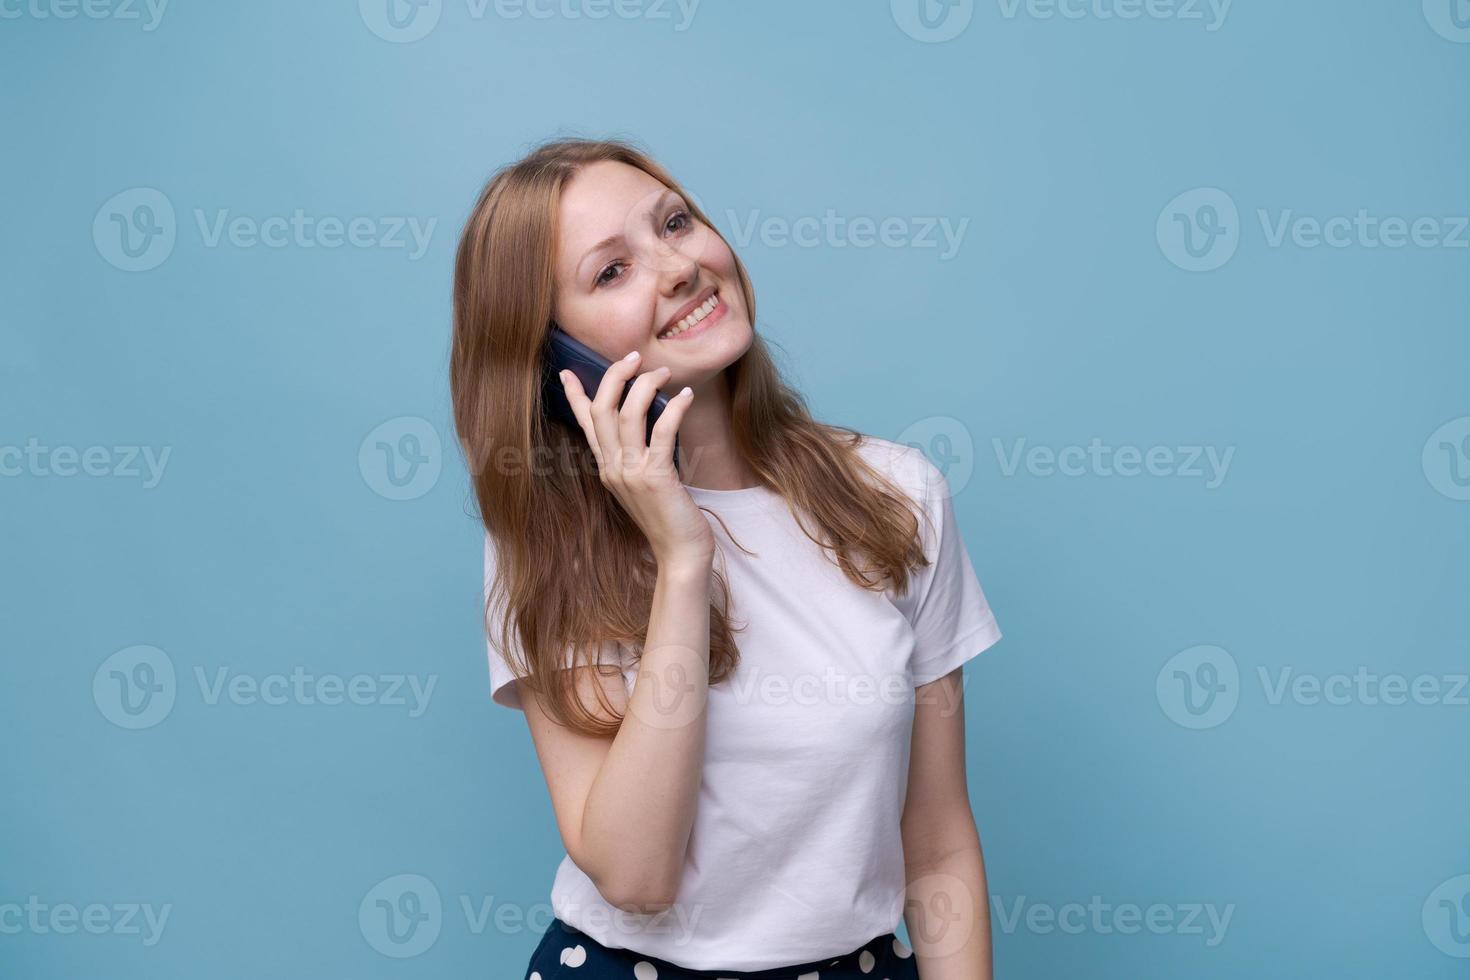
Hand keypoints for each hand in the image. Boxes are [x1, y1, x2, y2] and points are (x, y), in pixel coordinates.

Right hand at [558, 350, 714, 567]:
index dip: (575, 396)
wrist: (680, 555)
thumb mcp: (645, 485)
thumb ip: (638, 458)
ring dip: (645, 386)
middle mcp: (612, 468)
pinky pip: (661, 431)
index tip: (566, 373)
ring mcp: (631, 473)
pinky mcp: (655, 477)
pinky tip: (686, 397)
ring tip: (664, 373)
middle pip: (601, 410)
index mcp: (607, 469)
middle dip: (614, 376)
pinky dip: (674, 408)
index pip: (585, 425)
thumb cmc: (668, 519)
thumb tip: (649, 426)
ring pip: (627, 414)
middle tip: (633, 356)